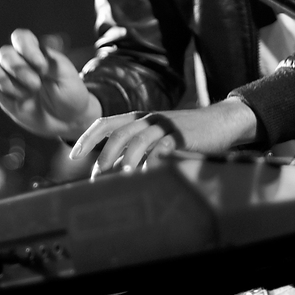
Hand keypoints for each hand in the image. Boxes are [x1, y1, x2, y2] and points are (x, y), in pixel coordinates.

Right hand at [0, 28, 101, 140]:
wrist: (68, 119)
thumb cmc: (70, 92)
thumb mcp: (66, 74)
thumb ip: (49, 59)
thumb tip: (38, 49)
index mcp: (36, 52)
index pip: (20, 37)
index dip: (26, 48)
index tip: (41, 66)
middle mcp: (20, 63)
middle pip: (5, 53)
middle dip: (20, 70)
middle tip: (37, 85)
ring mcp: (10, 80)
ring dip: (7, 82)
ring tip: (27, 94)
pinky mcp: (3, 97)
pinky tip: (14, 99)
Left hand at [69, 97, 258, 173]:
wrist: (220, 121)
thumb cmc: (185, 133)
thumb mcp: (157, 137)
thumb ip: (136, 147)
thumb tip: (113, 168)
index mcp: (140, 118)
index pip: (106, 123)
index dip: (88, 137)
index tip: (74, 154)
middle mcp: (149, 118)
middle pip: (119, 132)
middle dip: (105, 154)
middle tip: (98, 174)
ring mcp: (166, 125)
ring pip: (139, 138)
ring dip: (127, 158)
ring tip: (122, 176)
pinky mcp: (182, 134)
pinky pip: (164, 145)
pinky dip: (153, 159)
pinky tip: (148, 172)